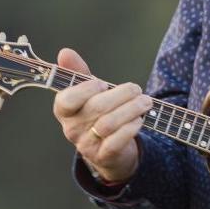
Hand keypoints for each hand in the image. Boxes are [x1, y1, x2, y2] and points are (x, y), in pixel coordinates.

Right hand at [52, 47, 148, 185]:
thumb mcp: (87, 93)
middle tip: (136, 89)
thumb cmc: (97, 114)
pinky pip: (116, 142)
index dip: (85, 90)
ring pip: (108, 124)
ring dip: (131, 109)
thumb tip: (65, 52)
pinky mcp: (103, 156)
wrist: (108, 150)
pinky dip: (131, 128)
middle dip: (120, 95)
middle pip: (96, 108)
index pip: (66, 100)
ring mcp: (87, 145)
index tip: (102, 83)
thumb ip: (78, 73)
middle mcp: (72, 129)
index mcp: (64, 111)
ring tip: (145, 101)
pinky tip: (140, 119)